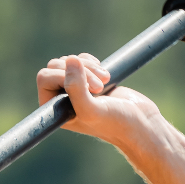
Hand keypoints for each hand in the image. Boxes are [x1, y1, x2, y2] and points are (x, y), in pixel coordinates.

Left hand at [36, 52, 159, 144]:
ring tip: (104, 82)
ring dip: (89, 67)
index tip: (89, 89)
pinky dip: (93, 63)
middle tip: (98, 87)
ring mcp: (74, 88)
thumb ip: (76, 88)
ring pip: (70, 61)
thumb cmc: (115, 122)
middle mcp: (60, 99)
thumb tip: (70, 60)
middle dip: (80, 71)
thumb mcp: (92, 110)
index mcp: (53, 109)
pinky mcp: (88, 80)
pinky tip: (105, 76)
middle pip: (56, 65)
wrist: (140, 123)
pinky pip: (81, 60)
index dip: (64, 75)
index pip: (44, 77)